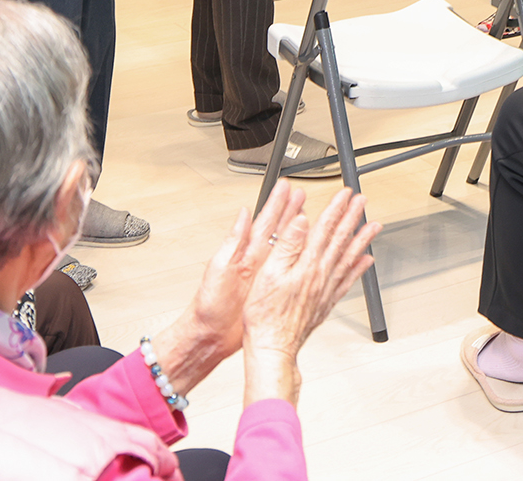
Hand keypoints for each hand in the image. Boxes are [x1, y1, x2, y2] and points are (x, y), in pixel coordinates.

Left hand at [151, 183, 306, 397]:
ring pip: (289, 248)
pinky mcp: (271, 291)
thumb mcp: (218, 268)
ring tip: (313, 214)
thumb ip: (232, 241)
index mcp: (244, 252)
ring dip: (300, 231)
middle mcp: (257, 260)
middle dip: (292, 210)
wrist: (210, 335)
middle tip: (305, 194)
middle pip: (279, 229)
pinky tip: (312, 253)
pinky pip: (291, 271)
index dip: (276, 203)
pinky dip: (302, 260)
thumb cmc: (209, 305)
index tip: (287, 187)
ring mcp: (266, 275)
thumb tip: (242, 214)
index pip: (264, 221)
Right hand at [243, 186, 379, 406]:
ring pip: (349, 257)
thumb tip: (302, 220)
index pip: (324, 229)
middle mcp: (321, 275)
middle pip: (340, 240)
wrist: (274, 347)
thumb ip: (287, 245)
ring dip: (362, 239)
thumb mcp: (268, 274)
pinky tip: (366, 260)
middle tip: (362, 201)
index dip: (335, 209)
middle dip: (352, 217)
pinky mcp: (326, 303)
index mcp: (306, 265)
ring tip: (374, 225)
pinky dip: (359, 268)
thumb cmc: (265, 315)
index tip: (344, 194)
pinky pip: (348, 281)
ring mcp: (326, 289)